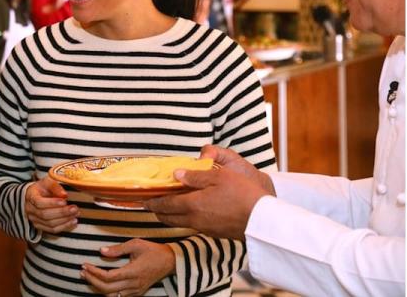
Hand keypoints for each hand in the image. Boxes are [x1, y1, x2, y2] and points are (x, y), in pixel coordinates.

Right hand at [24, 176, 77, 233]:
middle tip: (74, 208)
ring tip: (75, 214)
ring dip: (64, 220)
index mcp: (31, 196)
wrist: (36, 196)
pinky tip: (73, 222)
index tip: (64, 201)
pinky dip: (64, 226)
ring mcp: (34, 219)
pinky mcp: (40, 226)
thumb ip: (55, 187)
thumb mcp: (48, 182)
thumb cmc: (43, 188)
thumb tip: (64, 195)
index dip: (52, 203)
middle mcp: (30, 209)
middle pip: (45, 215)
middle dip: (62, 212)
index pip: (39, 202)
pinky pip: (52, 230)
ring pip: (49, 224)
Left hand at [80, 239, 174, 296]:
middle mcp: (133, 284)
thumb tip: (101, 251)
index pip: (108, 277)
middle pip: (107, 289)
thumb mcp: (136, 244)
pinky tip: (101, 284)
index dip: (94, 272)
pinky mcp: (137, 292)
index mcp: (132, 272)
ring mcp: (136, 290)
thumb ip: (117, 249)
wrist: (170, 261)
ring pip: (112, 296)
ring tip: (89, 278)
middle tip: (82, 271)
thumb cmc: (153, 250)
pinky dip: (108, 292)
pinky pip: (119, 296)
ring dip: (98, 289)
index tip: (85, 264)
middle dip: (92, 281)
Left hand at [143, 145, 273, 239]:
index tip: (143, 200)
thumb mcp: (218, 176)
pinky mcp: (215, 233)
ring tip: (168, 207)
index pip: (165, 205)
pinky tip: (191, 211)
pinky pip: (193, 225)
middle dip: (158, 211)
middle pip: (169, 218)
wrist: (263, 220)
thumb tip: (176, 175)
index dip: (152, 202)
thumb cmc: (243, 194)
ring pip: (180, 223)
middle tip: (152, 204)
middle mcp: (195, 219)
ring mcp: (205, 228)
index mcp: (192, 204)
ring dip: (171, 216)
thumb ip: (195, 176)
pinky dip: (185, 219)